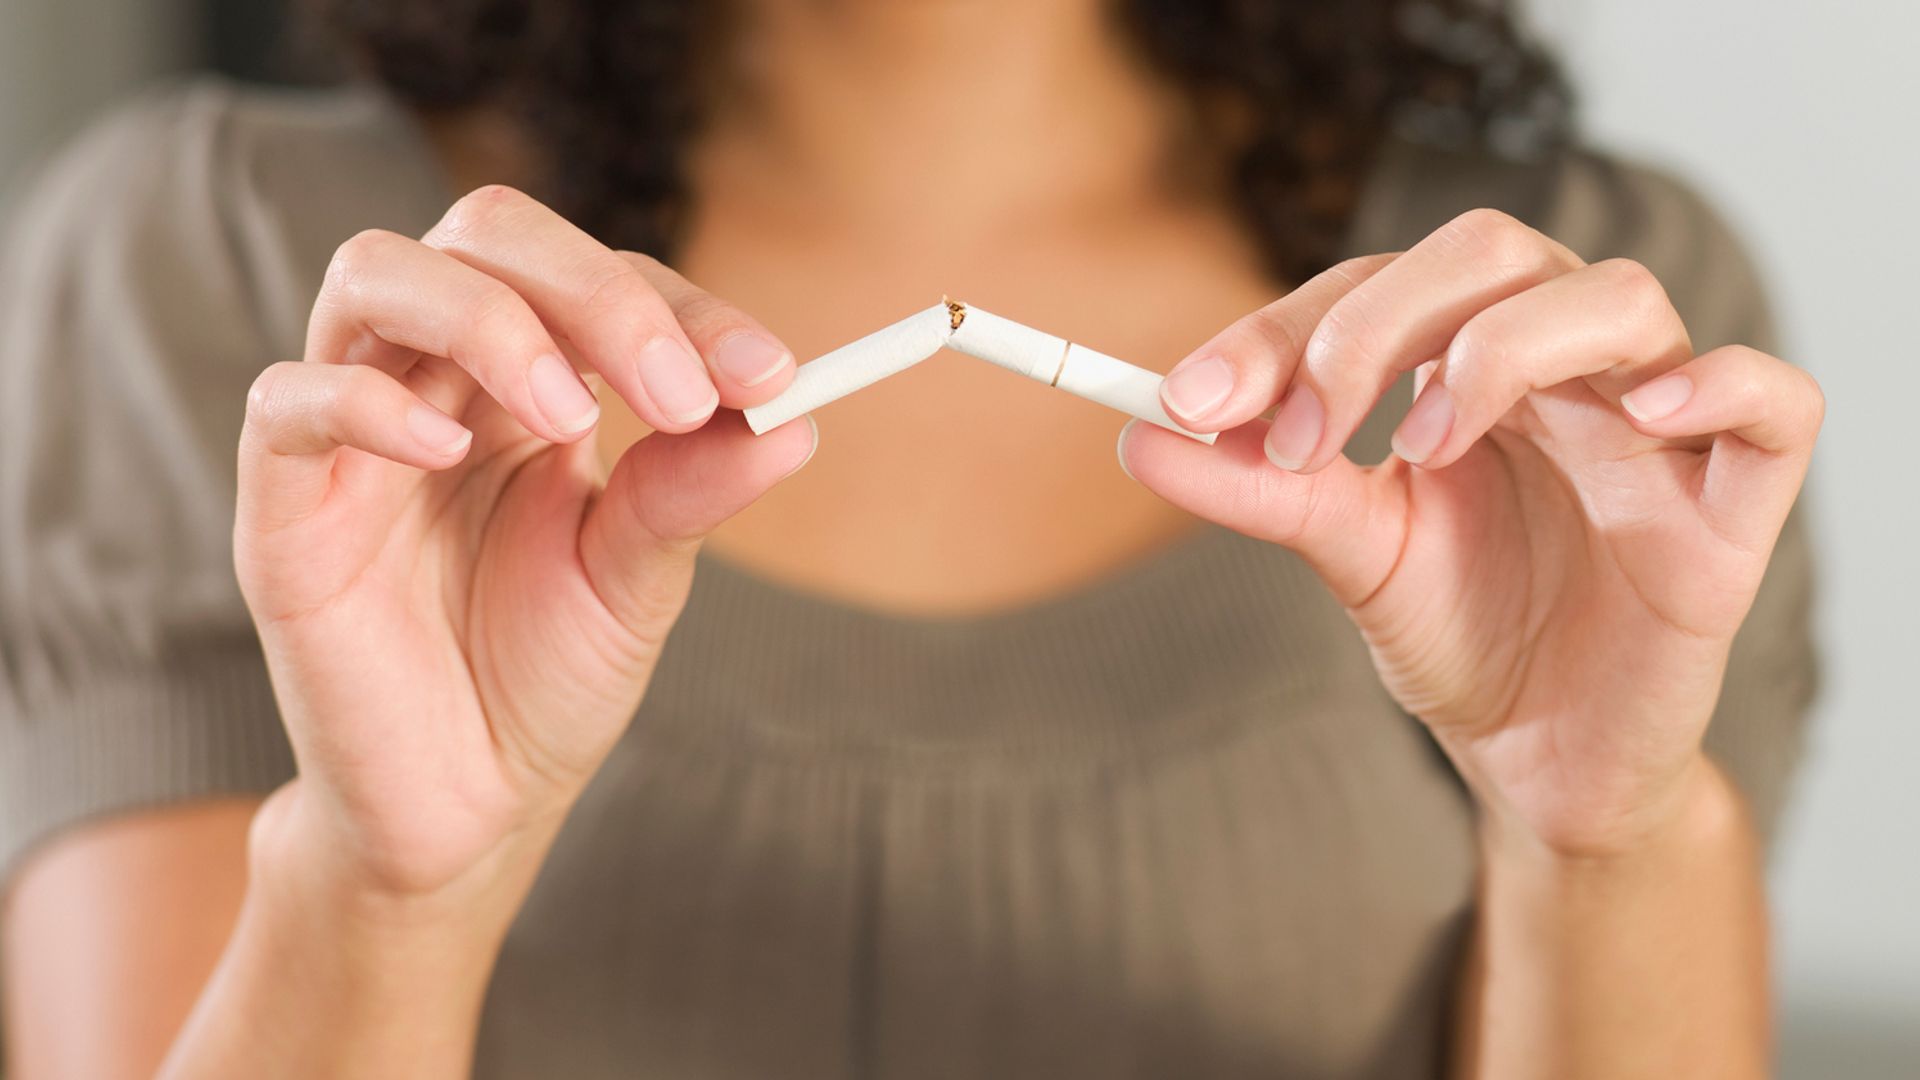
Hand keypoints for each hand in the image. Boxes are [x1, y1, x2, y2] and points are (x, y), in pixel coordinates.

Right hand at [234, 186, 814, 901]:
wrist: (465, 810)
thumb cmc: (545, 682)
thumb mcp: (638, 583)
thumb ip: (692, 494)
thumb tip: (797, 422)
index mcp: (532, 385)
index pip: (598, 280)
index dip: (684, 310)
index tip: (773, 377)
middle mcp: (439, 381)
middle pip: (484, 234)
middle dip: (593, 291)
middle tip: (679, 393)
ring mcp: (356, 434)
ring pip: (377, 275)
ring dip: (490, 318)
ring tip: (573, 414)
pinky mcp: (284, 507)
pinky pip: (289, 401)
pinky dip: (369, 401)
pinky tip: (449, 449)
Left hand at [1124, 209, 1822, 855]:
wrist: (1541, 760)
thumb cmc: (1461, 636)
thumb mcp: (1349, 557)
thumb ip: (1260, 493)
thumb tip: (1140, 436)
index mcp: (1464, 365)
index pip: (1378, 284)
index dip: (1285, 327)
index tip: (1190, 402)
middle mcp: (1561, 371)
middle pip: (1492, 253)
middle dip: (1374, 323)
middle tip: (1299, 432)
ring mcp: (1653, 429)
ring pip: (1620, 299)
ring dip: (1504, 349)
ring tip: (1427, 445)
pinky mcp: (1733, 505)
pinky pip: (1775, 400)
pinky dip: (1719, 386)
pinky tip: (1642, 418)